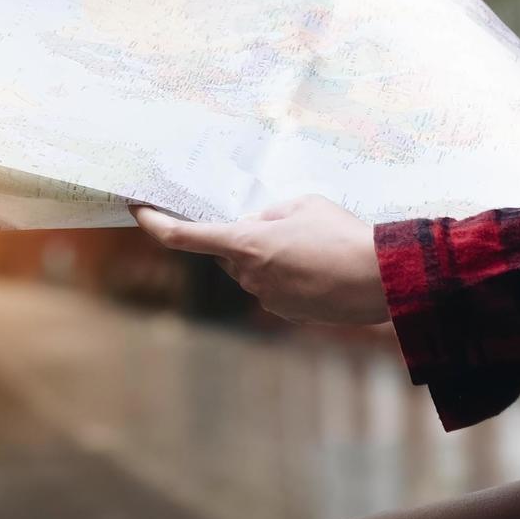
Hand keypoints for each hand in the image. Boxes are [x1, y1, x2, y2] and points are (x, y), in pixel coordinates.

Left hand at [133, 196, 386, 326]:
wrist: (382, 279)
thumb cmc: (343, 234)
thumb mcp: (302, 205)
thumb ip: (267, 215)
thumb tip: (254, 226)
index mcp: (246, 244)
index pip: (184, 236)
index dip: (155, 223)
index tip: (137, 210)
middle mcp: (248, 276)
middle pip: (228, 253)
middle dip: (245, 238)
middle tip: (282, 225)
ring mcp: (267, 298)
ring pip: (253, 271)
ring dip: (271, 256)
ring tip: (314, 246)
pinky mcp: (285, 313)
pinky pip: (274, 288)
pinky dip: (289, 276)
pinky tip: (320, 267)